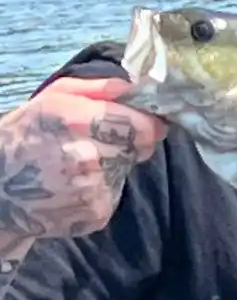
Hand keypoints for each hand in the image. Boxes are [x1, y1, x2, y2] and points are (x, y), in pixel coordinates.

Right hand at [0, 77, 167, 254]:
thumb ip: (99, 88)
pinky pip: (114, 195)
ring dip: (113, 167)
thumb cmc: (26, 135)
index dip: (147, 125)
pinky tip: (75, 186)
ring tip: (79, 165)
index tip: (145, 125)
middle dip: (128, 144)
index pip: (140, 126)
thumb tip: (138, 86)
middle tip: (100, 144)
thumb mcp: (53, 98)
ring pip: (126, 171)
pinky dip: (102, 190)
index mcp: (75, 120)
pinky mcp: (95, 213)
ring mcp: (91, 188)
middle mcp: (86, 155)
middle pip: (138, 148)